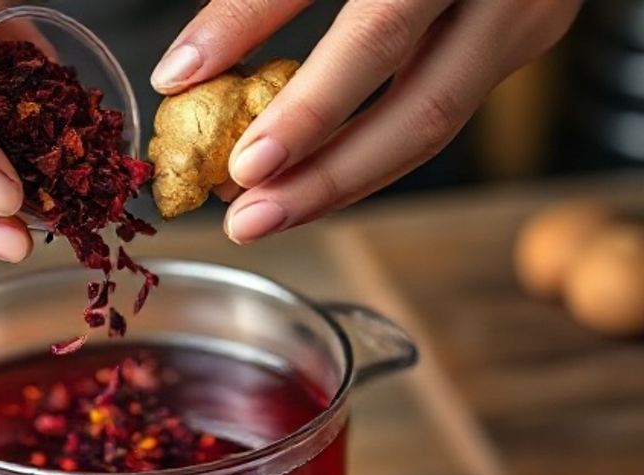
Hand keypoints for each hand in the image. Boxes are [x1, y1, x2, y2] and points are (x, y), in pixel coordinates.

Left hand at [151, 0, 581, 243]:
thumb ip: (256, 0)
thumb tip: (182, 73)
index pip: (375, 39)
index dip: (308, 112)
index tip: (244, 165)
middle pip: (421, 112)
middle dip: (327, 180)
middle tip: (250, 221)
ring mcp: (523, 21)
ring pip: (435, 128)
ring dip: (346, 181)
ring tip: (270, 212)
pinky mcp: (516, 41)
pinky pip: (438, 111)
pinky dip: (371, 150)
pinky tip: (316, 176)